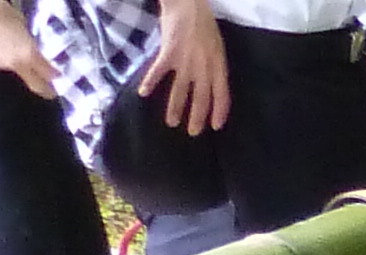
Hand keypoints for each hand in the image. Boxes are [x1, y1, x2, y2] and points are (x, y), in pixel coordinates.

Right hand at [143, 0, 229, 135]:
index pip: (222, 96)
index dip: (219, 113)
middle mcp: (203, 68)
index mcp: (219, 67)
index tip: (215, 126)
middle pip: (202, 99)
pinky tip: (143, 93)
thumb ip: (215, 68)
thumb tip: (212, 86)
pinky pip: (158, 72)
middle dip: (197, 118)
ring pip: (180, 91)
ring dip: (175, 109)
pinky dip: (150, 83)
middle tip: (193, 132)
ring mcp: (185, 62)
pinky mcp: (168, 54)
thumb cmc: (204, 26)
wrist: (188, 5)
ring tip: (172, 122)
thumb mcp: (218, 49)